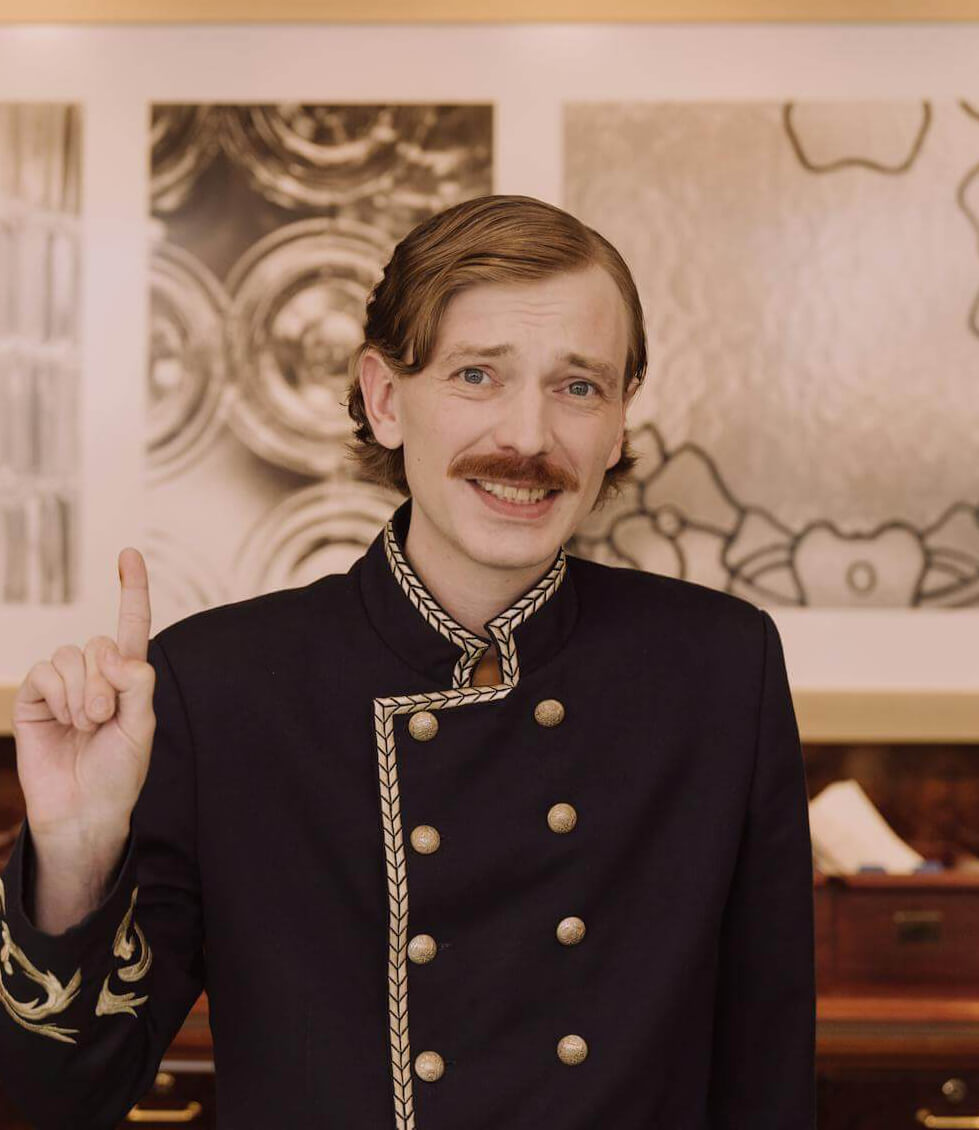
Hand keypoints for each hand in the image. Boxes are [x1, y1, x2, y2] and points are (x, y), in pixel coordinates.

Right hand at [12, 548, 156, 852]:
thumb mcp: (142, 728)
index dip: (131, 589)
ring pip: (71, 656)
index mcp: (127, 678)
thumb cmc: (118, 772)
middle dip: (105, 682)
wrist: (83, 809)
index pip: (131, 625)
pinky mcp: (34, 698)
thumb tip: (116, 655)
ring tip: (86, 726)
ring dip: (83, 693)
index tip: (129, 554)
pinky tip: (64, 721)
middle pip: (99, 644)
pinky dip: (59, 694)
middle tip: (104, 720)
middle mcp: (94, 674)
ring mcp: (62, 685)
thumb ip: (137, 685)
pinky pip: (44, 672)